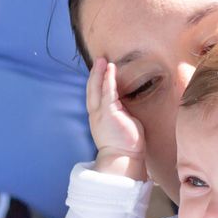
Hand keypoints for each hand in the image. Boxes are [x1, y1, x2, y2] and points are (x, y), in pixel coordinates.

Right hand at [85, 56, 145, 180]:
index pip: (95, 97)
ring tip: (102, 60)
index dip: (96, 83)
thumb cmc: (126, 144)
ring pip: (97, 88)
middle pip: (92, 90)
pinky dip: (108, 79)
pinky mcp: (109, 112)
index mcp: (99, 118)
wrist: (124, 158)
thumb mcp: (121, 124)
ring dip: (99, 73)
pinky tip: (110, 68)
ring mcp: (101, 113)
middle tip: (98, 60)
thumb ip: (120, 113)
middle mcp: (96, 115)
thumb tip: (125, 105)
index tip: (99, 72)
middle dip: (94, 74)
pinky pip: (108, 92)